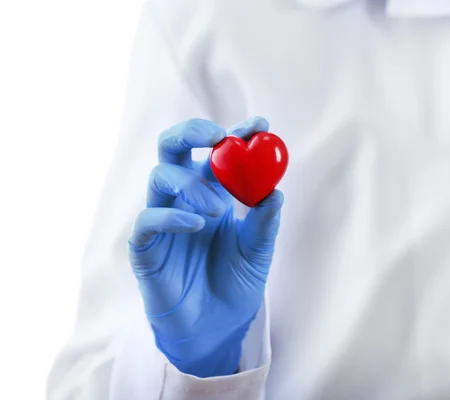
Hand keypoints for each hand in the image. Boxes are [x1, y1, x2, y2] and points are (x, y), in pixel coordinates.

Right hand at [128, 116, 283, 377]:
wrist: (215, 329)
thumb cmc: (236, 284)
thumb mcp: (258, 251)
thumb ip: (264, 222)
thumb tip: (276, 189)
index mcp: (212, 192)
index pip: (219, 153)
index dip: (237, 134)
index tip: (259, 124)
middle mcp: (184, 198)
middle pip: (174, 148)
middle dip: (193, 133)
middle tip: (218, 137)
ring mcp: (162, 218)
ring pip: (161, 177)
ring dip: (192, 184)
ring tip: (220, 209)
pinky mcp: (145, 246)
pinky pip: (148, 219)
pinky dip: (171, 215)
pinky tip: (197, 223)